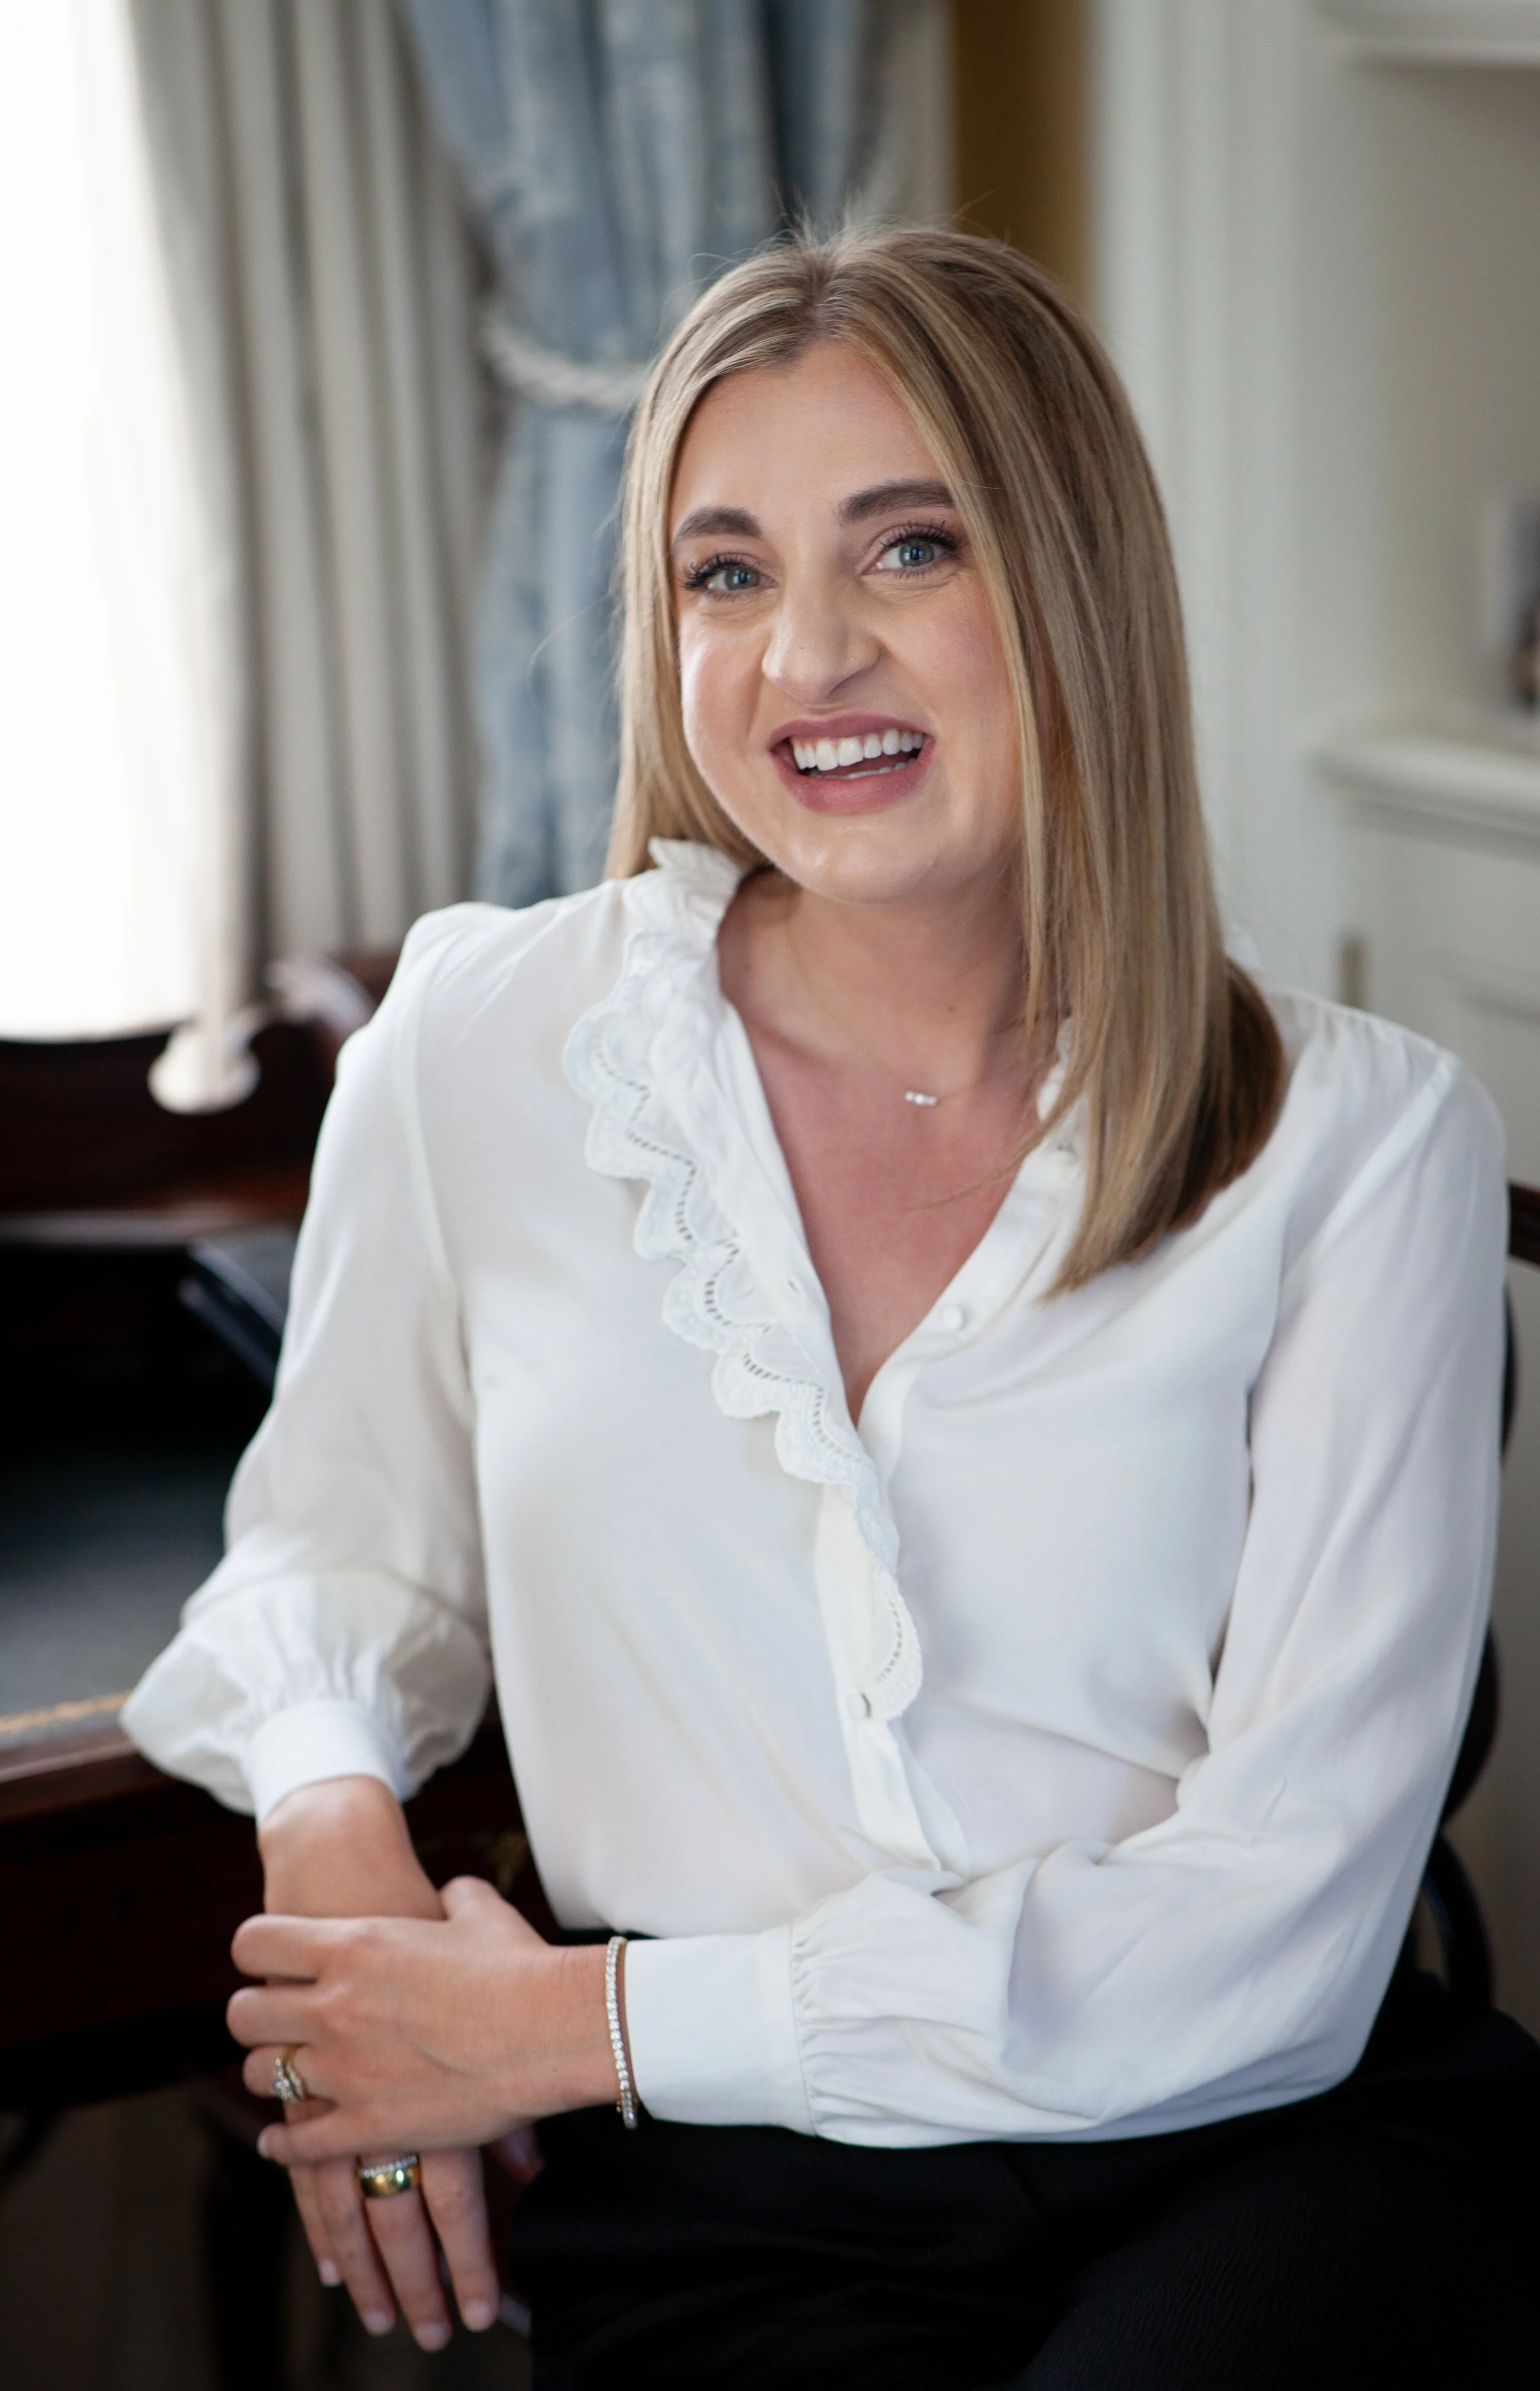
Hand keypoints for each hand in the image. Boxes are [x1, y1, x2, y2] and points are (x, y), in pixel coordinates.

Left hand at [253, 1778, 501, 2347]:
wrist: (552, 2030)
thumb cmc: (519, 1964)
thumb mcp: (478, 1910)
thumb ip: (451, 1897)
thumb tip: (450, 1892)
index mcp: (351, 1946)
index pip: (254, 1942)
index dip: (257, 1950)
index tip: (271, 1960)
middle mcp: (333, 2006)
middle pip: (243, 2014)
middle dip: (254, 2015)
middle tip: (274, 2020)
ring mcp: (345, 2071)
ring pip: (260, 2076)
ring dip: (270, 2073)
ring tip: (285, 2073)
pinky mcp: (366, 2126)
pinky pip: (296, 2143)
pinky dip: (283, 2143)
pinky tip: (280, 2140)